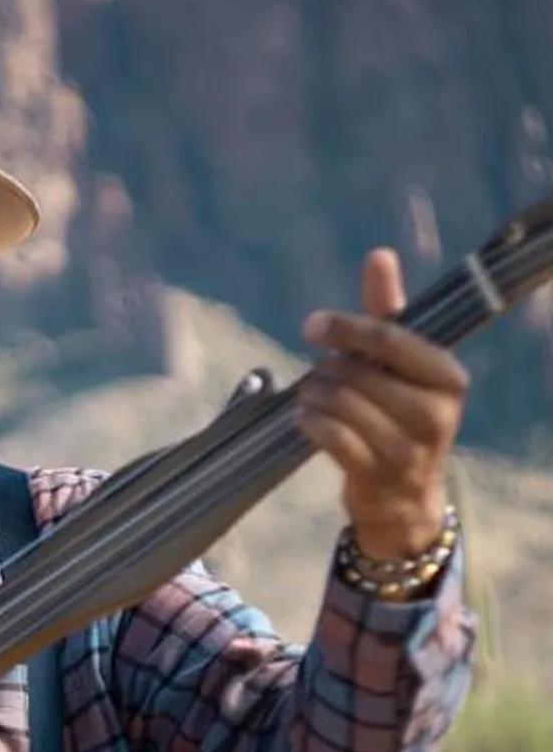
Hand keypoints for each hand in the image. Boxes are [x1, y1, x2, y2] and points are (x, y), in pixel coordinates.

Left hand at [297, 247, 469, 559]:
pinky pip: (329, 435)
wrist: (403, 497)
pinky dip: (308, 422)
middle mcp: (435, 413)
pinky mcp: (376, 473)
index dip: (346, 328)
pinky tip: (304, 418)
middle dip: (325, 369)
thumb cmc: (399, 416)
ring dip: (312, 395)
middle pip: (356, 371)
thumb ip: (388, 312)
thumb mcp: (401, 365)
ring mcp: (407, 448)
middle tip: (317, 376)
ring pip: (339, 402)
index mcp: (447, 377)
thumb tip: (378, 255)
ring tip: (310, 397)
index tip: (312, 325)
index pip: (391, 338)